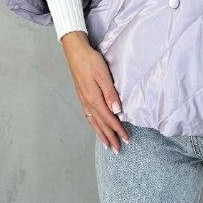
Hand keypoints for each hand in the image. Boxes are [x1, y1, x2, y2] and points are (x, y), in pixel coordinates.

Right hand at [60, 31, 130, 152]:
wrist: (75, 52)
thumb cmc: (91, 61)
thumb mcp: (103, 74)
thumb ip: (110, 93)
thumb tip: (117, 110)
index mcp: (94, 98)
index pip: (109, 118)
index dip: (118, 130)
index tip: (126, 139)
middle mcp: (88, 103)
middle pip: (101, 124)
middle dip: (110, 137)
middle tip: (117, 149)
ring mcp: (84, 100)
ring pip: (94, 122)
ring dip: (101, 134)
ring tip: (107, 144)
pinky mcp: (82, 96)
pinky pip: (89, 116)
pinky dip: (93, 125)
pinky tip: (95, 126)